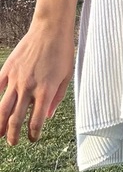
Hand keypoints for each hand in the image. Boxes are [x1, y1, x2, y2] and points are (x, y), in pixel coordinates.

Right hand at [0, 18, 74, 144]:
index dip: (34, 133)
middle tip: (14, 142)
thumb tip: (47, 115)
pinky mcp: (7, 69)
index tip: (33, 138)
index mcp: (46, 90)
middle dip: (13, 134)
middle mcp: (29, 87)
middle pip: (15, 119)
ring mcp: (16, 79)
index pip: (36, 120)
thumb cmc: (63, 50)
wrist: (51, 29)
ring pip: (2, 108)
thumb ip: (57, 97)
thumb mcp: (67, 75)